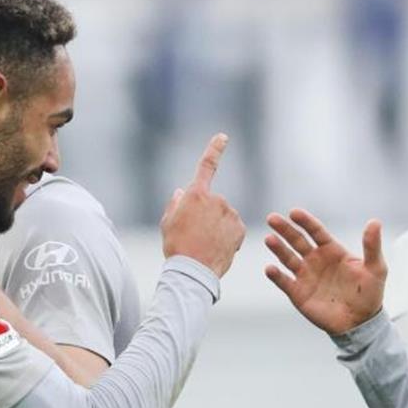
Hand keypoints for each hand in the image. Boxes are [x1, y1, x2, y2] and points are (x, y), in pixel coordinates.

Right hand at [160, 133, 245, 276]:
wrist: (193, 270)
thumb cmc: (176, 246)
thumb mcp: (168, 222)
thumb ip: (175, 204)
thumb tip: (181, 192)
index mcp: (196, 194)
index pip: (207, 166)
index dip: (215, 149)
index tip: (223, 137)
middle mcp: (216, 199)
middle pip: (213, 203)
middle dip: (207, 215)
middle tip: (195, 235)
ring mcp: (229, 213)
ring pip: (224, 217)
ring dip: (218, 227)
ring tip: (205, 244)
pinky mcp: (239, 228)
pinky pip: (234, 229)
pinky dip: (228, 237)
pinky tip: (218, 249)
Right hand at [264, 209, 385, 334]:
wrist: (360, 323)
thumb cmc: (370, 294)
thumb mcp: (376, 268)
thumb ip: (372, 245)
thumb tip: (374, 222)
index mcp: (332, 250)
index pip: (316, 231)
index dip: (305, 222)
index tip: (294, 212)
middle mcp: (316, 260)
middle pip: (297, 240)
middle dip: (285, 229)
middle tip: (272, 218)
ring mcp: (305, 276)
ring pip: (288, 258)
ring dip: (278, 248)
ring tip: (269, 239)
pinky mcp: (298, 293)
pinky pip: (284, 281)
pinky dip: (276, 275)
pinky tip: (270, 268)